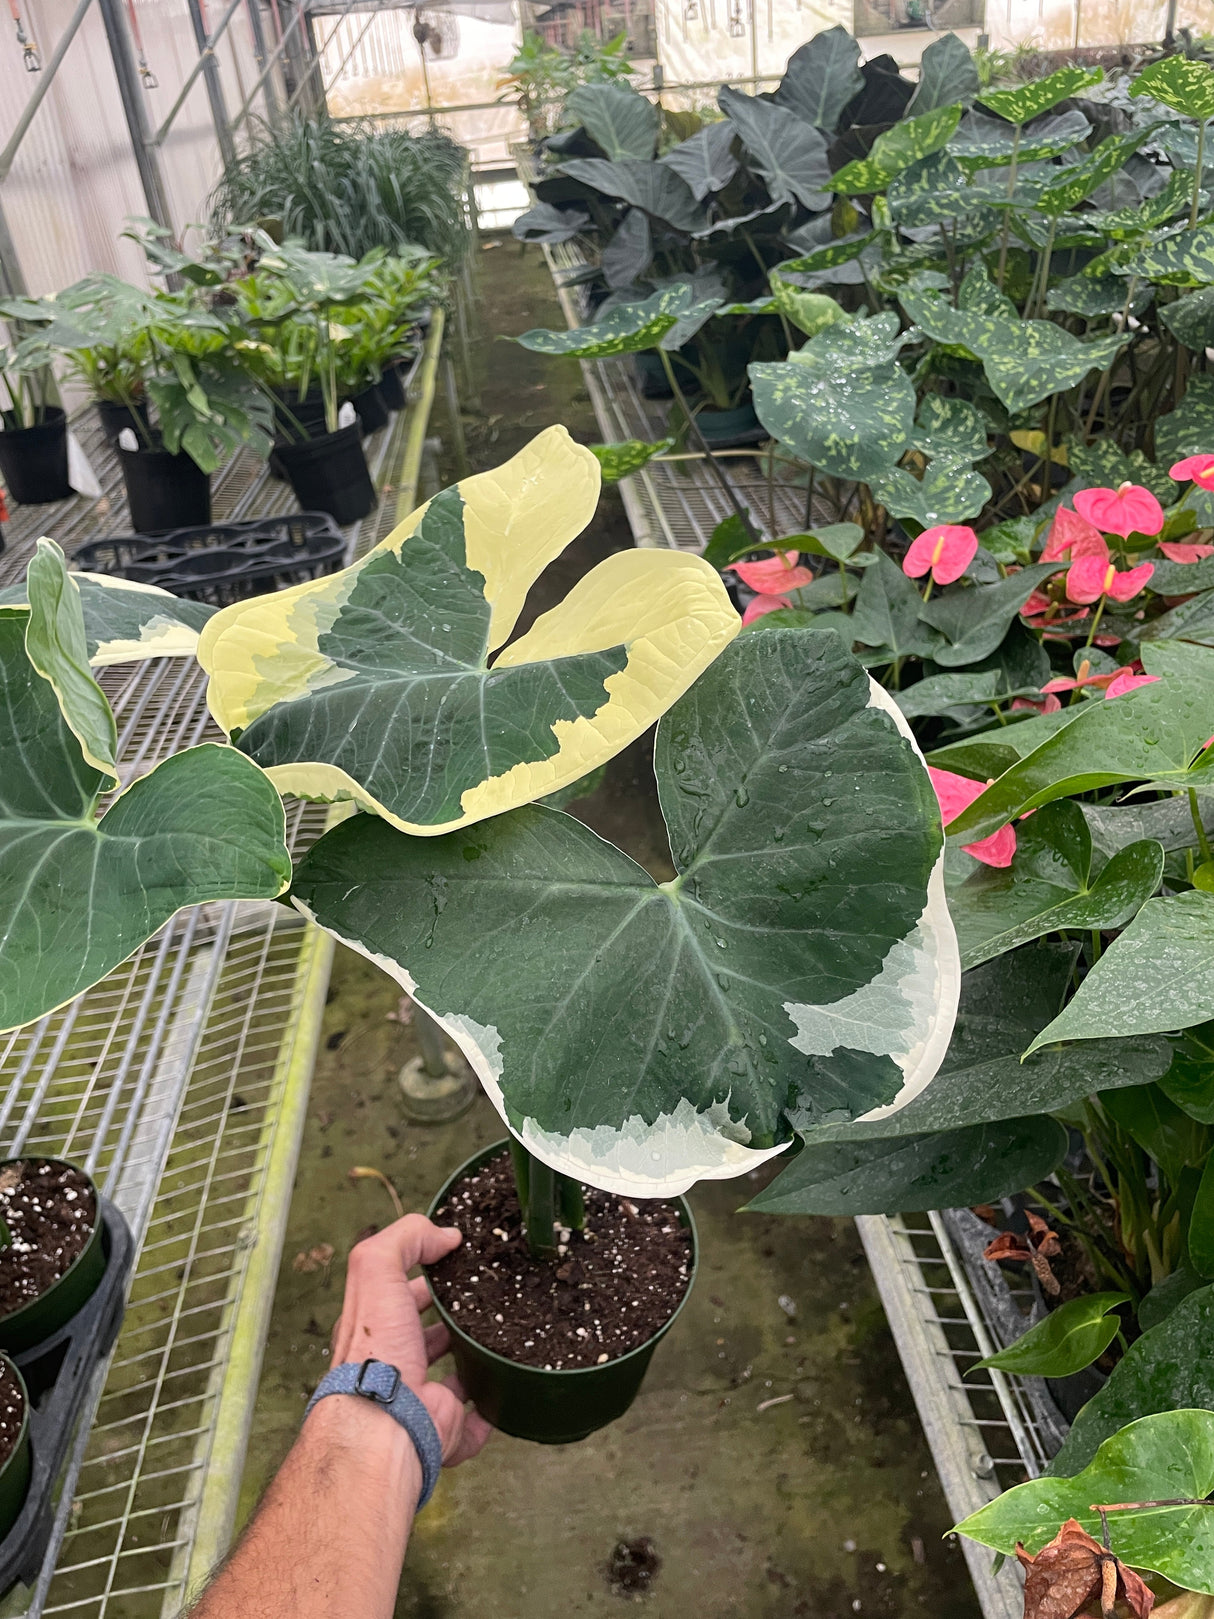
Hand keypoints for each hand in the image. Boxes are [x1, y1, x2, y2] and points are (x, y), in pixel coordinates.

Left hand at [329, 1214, 492, 1466]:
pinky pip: (474, 1423)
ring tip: (496, 1340)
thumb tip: (444, 1234)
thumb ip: (406, 1239)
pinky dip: (488, 1413)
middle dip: (448, 1320)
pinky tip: (500, 1396)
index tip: (452, 1262)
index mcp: (374, 1330)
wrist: (386, 1424)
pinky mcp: (444, 1427)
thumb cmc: (375, 1349)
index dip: (422, 1276)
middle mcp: (394, 1366)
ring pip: (450, 1379)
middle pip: (423, 1338)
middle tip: (477, 1301)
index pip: (398, 1295)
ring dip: (470, 1362)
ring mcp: (420, 1399)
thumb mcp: (377, 1271)